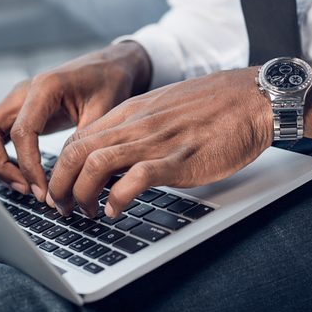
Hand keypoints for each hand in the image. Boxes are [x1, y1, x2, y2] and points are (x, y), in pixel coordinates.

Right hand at [0, 41, 150, 202]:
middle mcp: (21, 92)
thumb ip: (84, 141)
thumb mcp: (105, 110)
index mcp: (44, 87)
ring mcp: (14, 102)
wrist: (107, 66)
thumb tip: (67, 179)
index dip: (28, 166)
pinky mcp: (15, 112)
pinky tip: (22, 174)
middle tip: (28, 189)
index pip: (21, 132)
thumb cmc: (108, 83)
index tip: (43, 190)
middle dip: (0, 167)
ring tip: (25, 185)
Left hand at [48, 67, 295, 217]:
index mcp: (130, 112)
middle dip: (60, 186)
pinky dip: (117, 199)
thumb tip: (114, 156)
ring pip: (95, 165)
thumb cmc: (211, 107)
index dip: (61, 169)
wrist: (251, 98)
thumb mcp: (162, 109)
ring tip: (87, 212)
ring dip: (82, 195)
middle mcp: (136, 125)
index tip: (63, 189)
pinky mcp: (178, 160)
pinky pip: (135, 179)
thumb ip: (136, 128)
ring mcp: (155, 142)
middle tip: (64, 208)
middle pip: (75, 153)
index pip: (77, 139)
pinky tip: (115, 211)